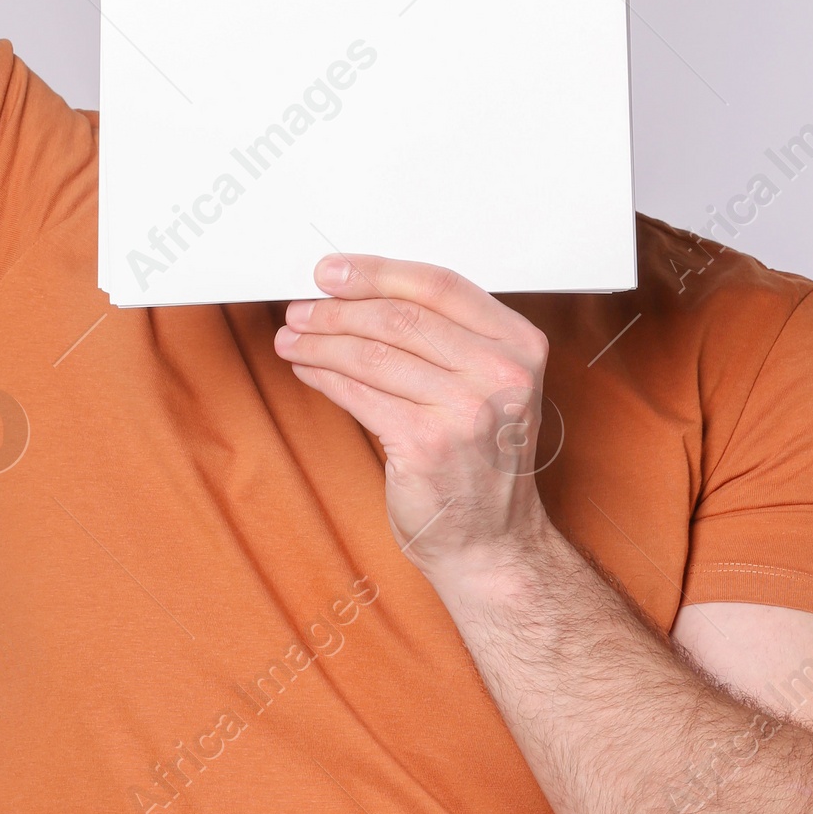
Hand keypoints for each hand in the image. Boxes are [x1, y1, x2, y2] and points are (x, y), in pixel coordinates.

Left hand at [273, 254, 556, 583]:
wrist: (491, 542)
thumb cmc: (481, 460)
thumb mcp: (486, 386)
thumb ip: (444, 337)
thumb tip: (359, 293)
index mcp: (520, 345)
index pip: (439, 285)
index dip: (377, 272)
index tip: (333, 270)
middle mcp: (500, 373)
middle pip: (399, 317)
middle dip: (338, 308)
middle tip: (300, 309)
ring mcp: (465, 410)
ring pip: (372, 354)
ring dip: (320, 342)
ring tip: (292, 338)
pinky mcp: (426, 444)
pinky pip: (358, 394)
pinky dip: (323, 377)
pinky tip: (307, 370)